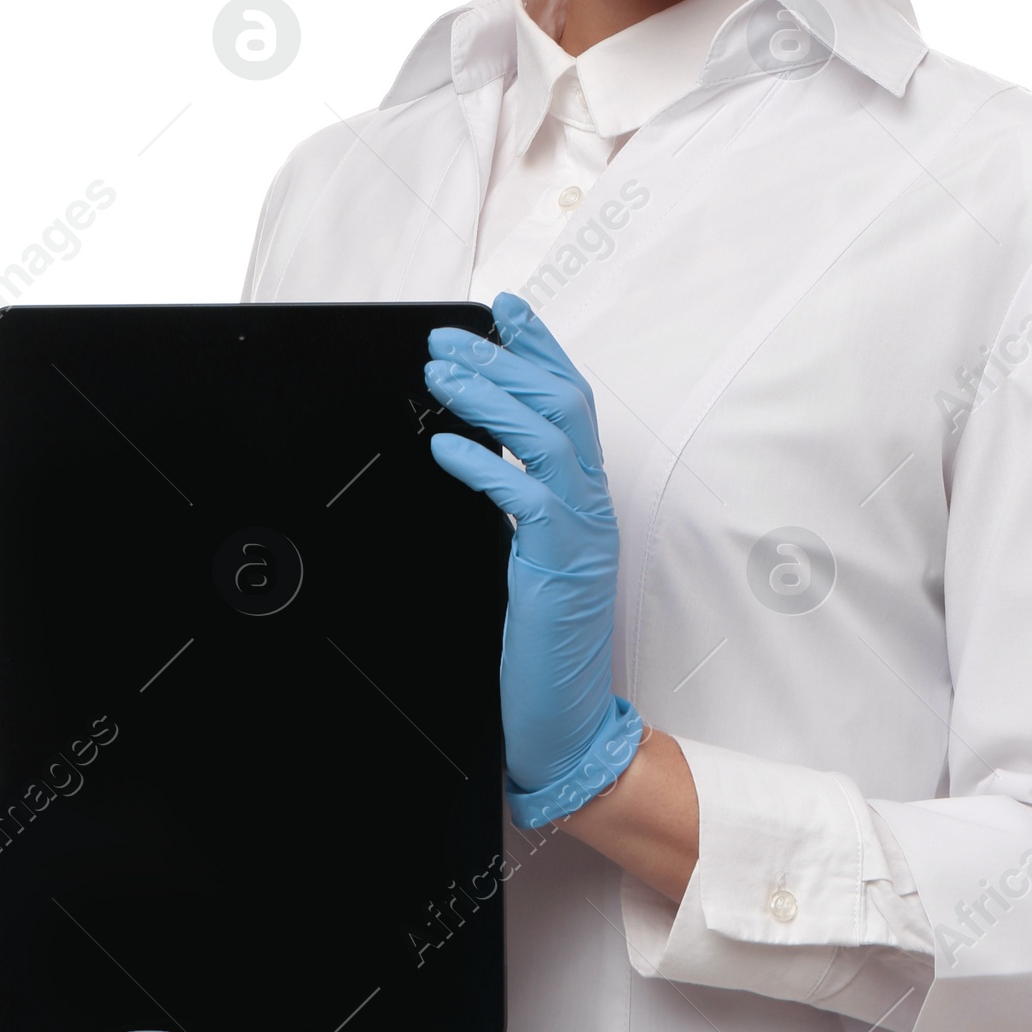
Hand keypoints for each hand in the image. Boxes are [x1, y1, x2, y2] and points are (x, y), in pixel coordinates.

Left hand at [425, 292, 632, 806]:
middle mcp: (592, 506)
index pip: (571, 400)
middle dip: (504, 359)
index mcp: (585, 498)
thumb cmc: (541, 646)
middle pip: (562, 403)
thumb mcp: (526, 557)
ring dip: (490, 396)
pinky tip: (445, 446)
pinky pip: (527, 498)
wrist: (568, 723)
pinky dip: (484, 463)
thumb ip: (516, 503)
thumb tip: (471, 448)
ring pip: (549, 436)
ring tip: (439, 374)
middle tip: (448, 337)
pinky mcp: (560, 566)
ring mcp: (582, 534)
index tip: (503, 308)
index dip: (540, 347)